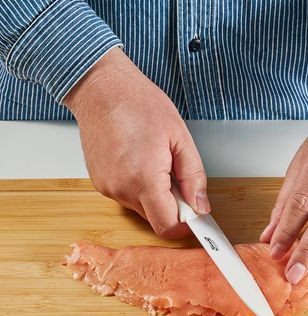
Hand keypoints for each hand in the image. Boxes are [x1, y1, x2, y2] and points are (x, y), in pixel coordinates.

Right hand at [64, 47, 209, 238]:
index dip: (185, 225)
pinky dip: (139, 188)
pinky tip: (140, 162)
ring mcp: (107, 187)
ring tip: (155, 162)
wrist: (101, 89)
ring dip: (155, 195)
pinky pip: (127, 197)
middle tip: (176, 176)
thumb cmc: (138, 104)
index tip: (195, 214)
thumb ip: (194, 177)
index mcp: (144, 179)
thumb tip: (201, 206)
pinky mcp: (100, 183)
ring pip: (141, 209)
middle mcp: (121, 189)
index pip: (167, 226)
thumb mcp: (180, 138)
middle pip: (155, 219)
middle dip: (172, 206)